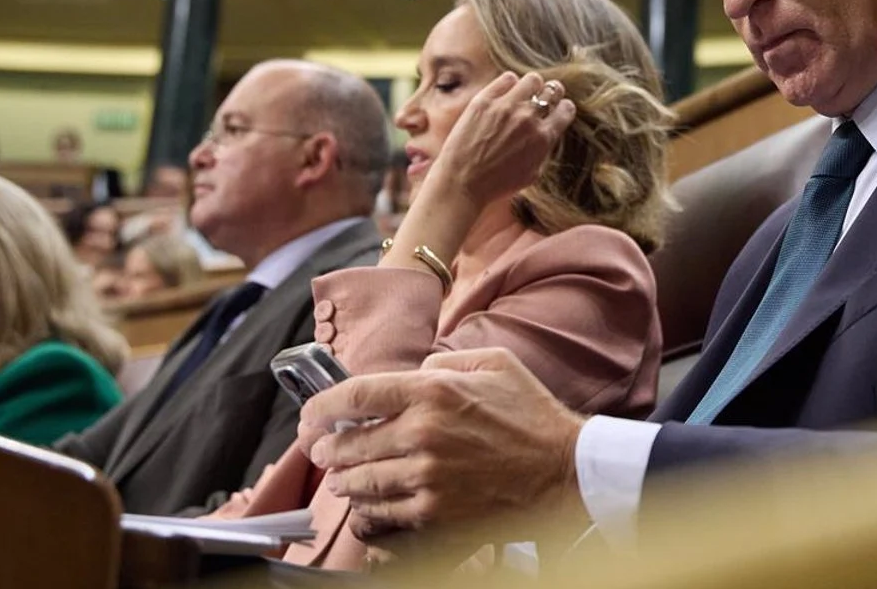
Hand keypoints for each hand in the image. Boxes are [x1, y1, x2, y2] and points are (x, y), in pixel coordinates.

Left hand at [301, 347, 585, 538]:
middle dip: (327, 446)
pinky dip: (366, 510)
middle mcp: (422, 433)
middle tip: (322, 448)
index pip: (355, 395)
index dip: (322, 405)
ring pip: (360, 481)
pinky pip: (382, 514)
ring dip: (343, 479)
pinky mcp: (434, 512)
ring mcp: (427, 477)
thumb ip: (445, 362)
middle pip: (349, 442)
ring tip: (341, 477)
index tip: (312, 414)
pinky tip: (365, 503)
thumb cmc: (531, 414)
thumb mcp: (494, 363)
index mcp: (433, 391)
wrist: (564, 470)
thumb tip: (413, 373)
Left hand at [425, 72, 575, 214]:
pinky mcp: (484, 100)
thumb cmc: (496, 185)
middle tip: (543, 98)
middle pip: (552, 89)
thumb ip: (543, 150)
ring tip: (523, 94)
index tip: (558, 110)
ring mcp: (506, 107)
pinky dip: (509, 84)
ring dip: (531, 86)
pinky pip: (507, 78)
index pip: (567, 109)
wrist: (461, 183)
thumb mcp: (532, 174)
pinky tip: (505, 94)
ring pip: (532, 79)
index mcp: (543, 137)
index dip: (563, 108)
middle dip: (551, 93)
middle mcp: (528, 119)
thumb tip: (547, 133)